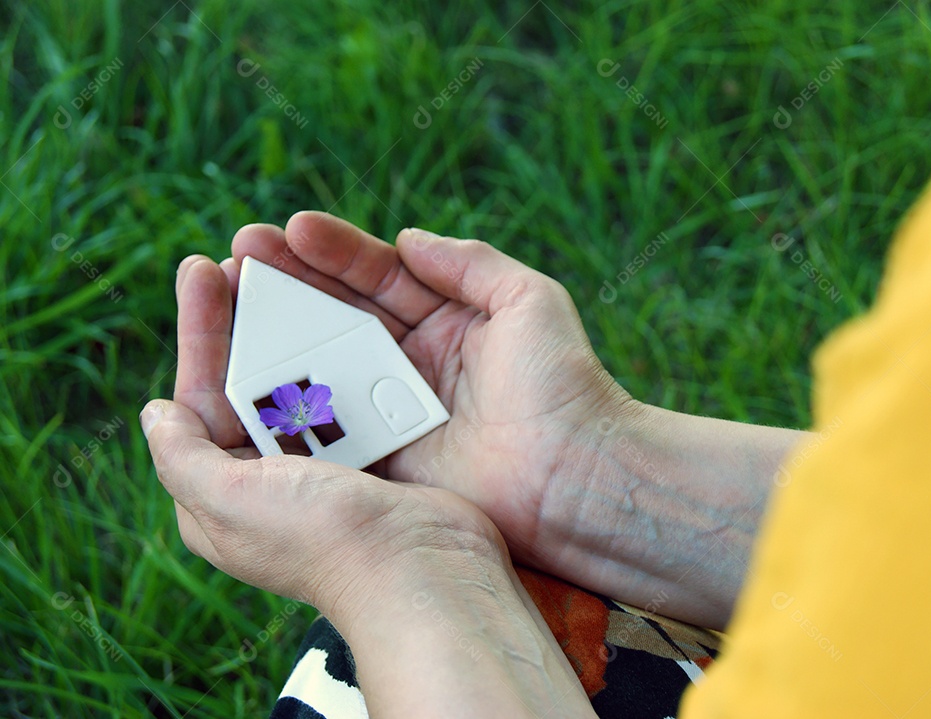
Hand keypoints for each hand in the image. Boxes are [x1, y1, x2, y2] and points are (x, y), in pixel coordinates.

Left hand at [148, 256, 504, 614]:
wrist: (424, 571)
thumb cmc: (325, 540)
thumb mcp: (228, 500)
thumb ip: (182, 457)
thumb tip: (155, 413)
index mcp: (227, 491)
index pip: (200, 394)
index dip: (201, 329)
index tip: (204, 270)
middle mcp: (271, 478)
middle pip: (250, 377)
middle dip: (245, 316)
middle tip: (245, 253)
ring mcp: (325, 466)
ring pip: (303, 376)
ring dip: (296, 325)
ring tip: (293, 270)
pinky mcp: (374, 456)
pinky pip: (350, 390)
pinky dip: (344, 352)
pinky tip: (344, 314)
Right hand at [223, 213, 636, 571]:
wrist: (575, 477)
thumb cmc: (563, 385)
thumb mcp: (529, 300)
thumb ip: (470, 262)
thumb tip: (407, 236)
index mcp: (449, 323)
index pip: (380, 276)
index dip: (334, 252)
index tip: (288, 229)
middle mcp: (415, 364)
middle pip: (341, 314)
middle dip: (291, 282)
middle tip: (239, 252)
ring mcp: (395, 412)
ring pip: (325, 364)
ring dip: (277, 334)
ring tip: (230, 296)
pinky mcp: (384, 460)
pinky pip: (327, 424)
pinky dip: (288, 399)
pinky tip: (247, 368)